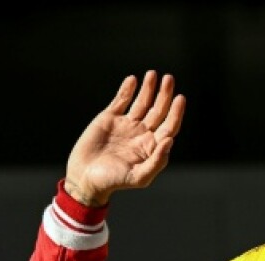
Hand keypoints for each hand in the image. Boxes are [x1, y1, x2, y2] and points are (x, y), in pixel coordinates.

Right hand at [64, 70, 185, 206]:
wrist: (84, 178)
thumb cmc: (113, 182)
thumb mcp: (139, 177)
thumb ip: (157, 161)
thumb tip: (170, 140)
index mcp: (151, 147)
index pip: (169, 126)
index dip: (176, 112)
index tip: (180, 98)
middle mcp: (141, 134)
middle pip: (158, 110)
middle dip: (164, 95)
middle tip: (169, 79)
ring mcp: (126, 125)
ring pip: (141, 102)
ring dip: (148, 88)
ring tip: (152, 74)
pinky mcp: (109, 118)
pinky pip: (121, 100)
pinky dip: (127, 90)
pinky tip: (133, 80)